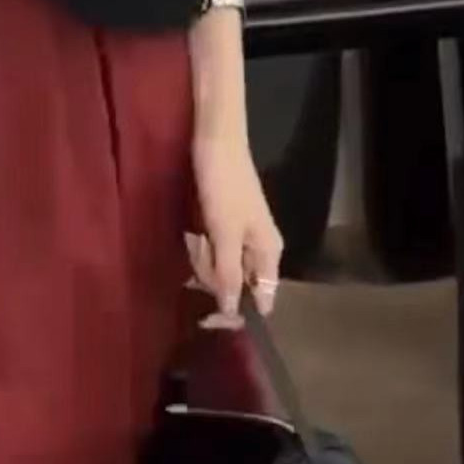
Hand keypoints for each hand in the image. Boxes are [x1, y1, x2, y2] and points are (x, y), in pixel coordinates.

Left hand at [184, 135, 282, 329]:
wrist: (215, 144)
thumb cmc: (224, 189)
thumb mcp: (225, 235)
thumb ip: (228, 274)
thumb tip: (232, 313)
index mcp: (269, 254)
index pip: (262, 300)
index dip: (236, 313)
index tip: (207, 319)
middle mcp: (260, 250)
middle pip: (238, 285)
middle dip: (213, 278)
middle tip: (201, 251)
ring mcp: (242, 238)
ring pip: (222, 268)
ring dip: (203, 261)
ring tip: (196, 236)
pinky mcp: (225, 227)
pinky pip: (213, 251)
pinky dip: (201, 247)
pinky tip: (193, 234)